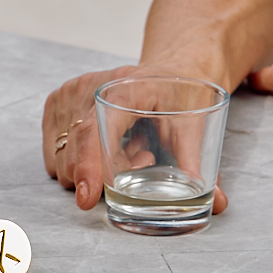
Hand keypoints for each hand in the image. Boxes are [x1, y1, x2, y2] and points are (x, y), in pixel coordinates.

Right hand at [43, 64, 230, 213]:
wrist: (175, 70)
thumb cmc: (185, 95)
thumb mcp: (197, 127)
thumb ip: (202, 167)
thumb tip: (217, 203)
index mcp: (126, 87)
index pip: (94, 130)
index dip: (89, 167)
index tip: (88, 198)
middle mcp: (91, 85)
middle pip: (76, 151)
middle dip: (105, 176)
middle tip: (145, 159)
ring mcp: (70, 91)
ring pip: (62, 158)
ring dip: (94, 170)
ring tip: (132, 150)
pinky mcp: (57, 101)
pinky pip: (55, 154)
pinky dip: (79, 163)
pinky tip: (111, 147)